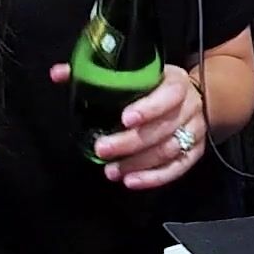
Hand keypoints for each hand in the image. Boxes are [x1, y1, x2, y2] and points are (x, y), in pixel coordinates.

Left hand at [51, 63, 204, 188]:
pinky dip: (156, 177)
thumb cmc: (154, 85)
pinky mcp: (195, 150)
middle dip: (131, 142)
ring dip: (139, 163)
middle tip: (101, 150)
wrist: (192, 96)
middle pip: (164, 128)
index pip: (169, 94)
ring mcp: (194, 130)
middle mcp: (190, 106)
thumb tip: (58, 74)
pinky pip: (178, 167)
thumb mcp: (134, 72)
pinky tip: (131, 182)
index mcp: (176, 82)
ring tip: (111, 172)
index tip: (123, 119)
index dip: (149, 108)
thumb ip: (96, 72)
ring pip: (169, 149)